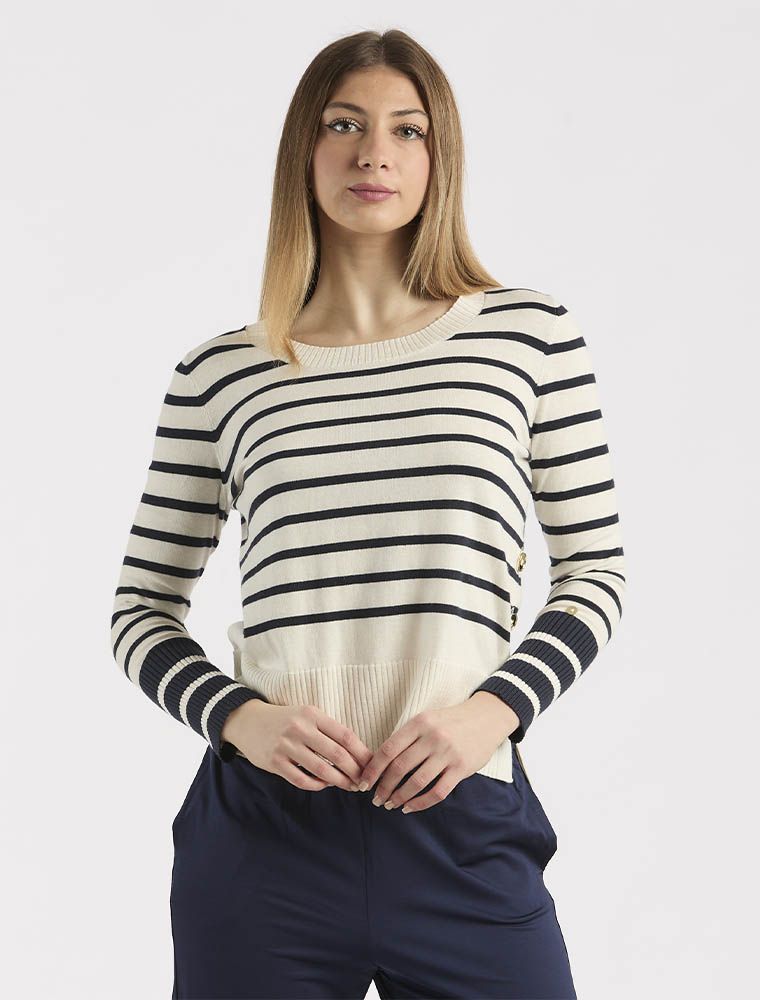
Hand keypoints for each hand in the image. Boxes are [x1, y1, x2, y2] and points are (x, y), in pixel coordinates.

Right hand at [222, 700, 373, 791]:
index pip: (345, 735)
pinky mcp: (274, 762)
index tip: (372, 764)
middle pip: (337, 754)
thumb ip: (327, 730)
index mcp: (312, 714)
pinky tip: (324, 785)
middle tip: (364, 781)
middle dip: (355, 771)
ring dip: (340, 781)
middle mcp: (300, 728)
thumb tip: (356, 752)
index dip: (362, 752)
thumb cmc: (285, 719)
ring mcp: (286, 746)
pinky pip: (301, 780)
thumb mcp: (306, 715)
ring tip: (350, 786)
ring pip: (321, 770)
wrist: (247, 721)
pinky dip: (317, 785)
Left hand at [356, 693, 519, 812]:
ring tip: (390, 805)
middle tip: (376, 799)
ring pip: (416, 782)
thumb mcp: (426, 719)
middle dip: (383, 787)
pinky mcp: (462, 768)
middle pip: (399, 768)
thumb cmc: (450, 721)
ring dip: (399, 797)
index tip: (363, 783)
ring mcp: (448, 753)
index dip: (373, 769)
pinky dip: (420, 803)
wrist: (486, 717)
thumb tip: (379, 762)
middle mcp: (432, 737)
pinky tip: (409, 807)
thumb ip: (407, 737)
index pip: (388, 749)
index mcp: (419, 723)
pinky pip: (437, 792)